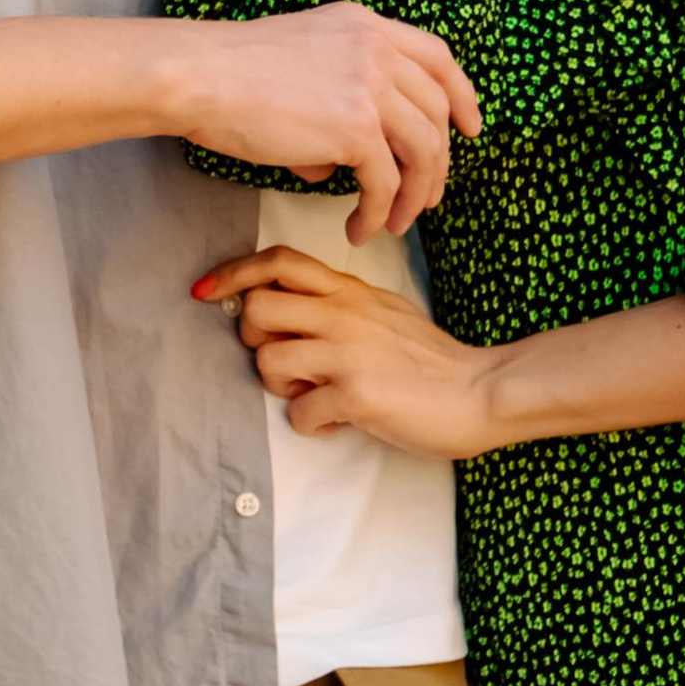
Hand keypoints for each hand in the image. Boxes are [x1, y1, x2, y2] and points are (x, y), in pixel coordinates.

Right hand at [172, 4, 480, 238]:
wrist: (200, 76)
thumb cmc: (232, 76)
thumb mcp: (301, 60)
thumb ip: (335, 97)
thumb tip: (336, 164)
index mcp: (364, 25)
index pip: (437, 56)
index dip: (461, 95)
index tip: (470, 128)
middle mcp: (376, 48)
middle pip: (436, 111)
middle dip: (438, 162)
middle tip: (426, 198)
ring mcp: (370, 85)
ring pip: (423, 151)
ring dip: (415, 196)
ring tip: (395, 224)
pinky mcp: (356, 127)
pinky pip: (386, 182)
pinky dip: (378, 214)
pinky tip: (358, 229)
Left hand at [192, 243, 501, 457]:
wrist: (479, 390)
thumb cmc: (429, 358)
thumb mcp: (382, 310)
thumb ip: (338, 304)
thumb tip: (290, 309)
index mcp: (348, 290)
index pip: (278, 261)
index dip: (234, 272)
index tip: (205, 290)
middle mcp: (343, 313)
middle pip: (256, 309)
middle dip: (255, 341)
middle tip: (286, 362)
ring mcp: (348, 353)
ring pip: (267, 362)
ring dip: (281, 388)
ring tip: (314, 395)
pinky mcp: (357, 394)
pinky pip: (300, 412)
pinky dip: (312, 424)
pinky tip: (339, 422)